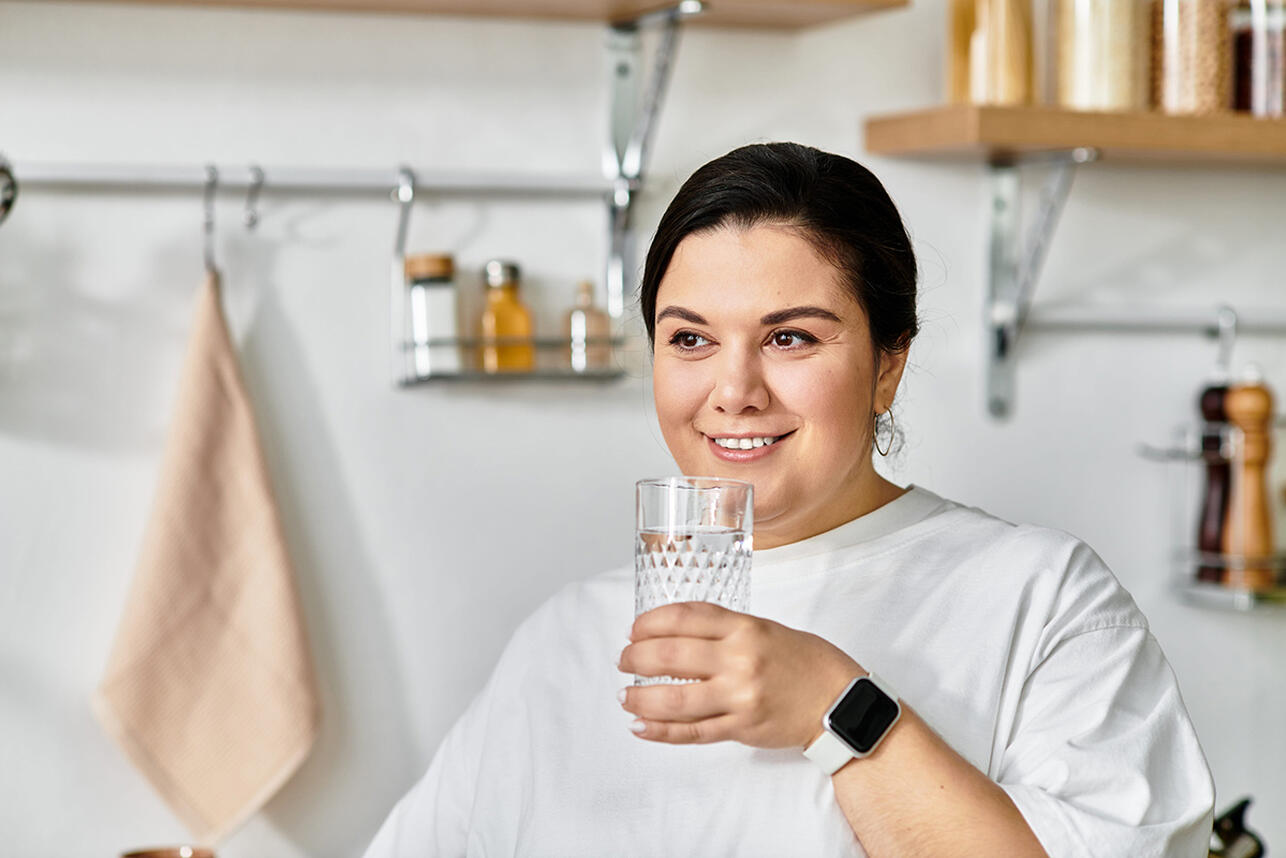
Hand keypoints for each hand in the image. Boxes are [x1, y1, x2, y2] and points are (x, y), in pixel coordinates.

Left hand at [617, 601, 862, 747]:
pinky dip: (661, 731)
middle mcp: (739, 660)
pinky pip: (693, 733)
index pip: (682, 618)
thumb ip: (722, 627)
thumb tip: (673, 630)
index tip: (634, 629)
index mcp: (744, 628)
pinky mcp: (741, 729)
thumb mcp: (764, 627)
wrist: (839, 699)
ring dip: (640, 698)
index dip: (649, 623)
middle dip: (636, 658)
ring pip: (675, 700)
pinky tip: (640, 726)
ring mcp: (739, 697)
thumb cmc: (803, 660)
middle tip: (623, 660)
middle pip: (670, 656)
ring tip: (625, 696)